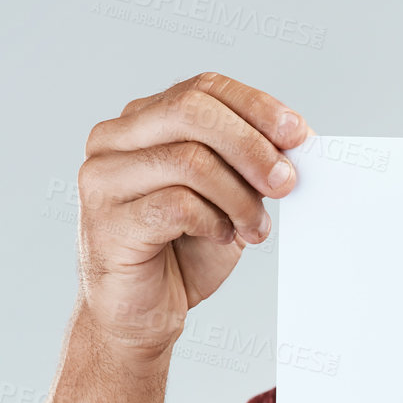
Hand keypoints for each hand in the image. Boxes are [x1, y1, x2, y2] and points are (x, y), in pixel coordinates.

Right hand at [76, 71, 309, 360]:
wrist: (141, 315)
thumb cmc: (183, 251)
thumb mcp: (227, 195)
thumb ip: (250, 162)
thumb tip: (299, 140)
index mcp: (142, 120)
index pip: (203, 88)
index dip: (256, 106)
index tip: (299, 135)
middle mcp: (113, 139)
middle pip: (192, 111)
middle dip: (252, 145)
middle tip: (285, 182)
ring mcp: (103, 178)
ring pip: (190, 159)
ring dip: (239, 196)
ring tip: (254, 226)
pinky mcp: (107, 220)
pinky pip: (176, 204)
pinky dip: (213, 222)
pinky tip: (221, 237)